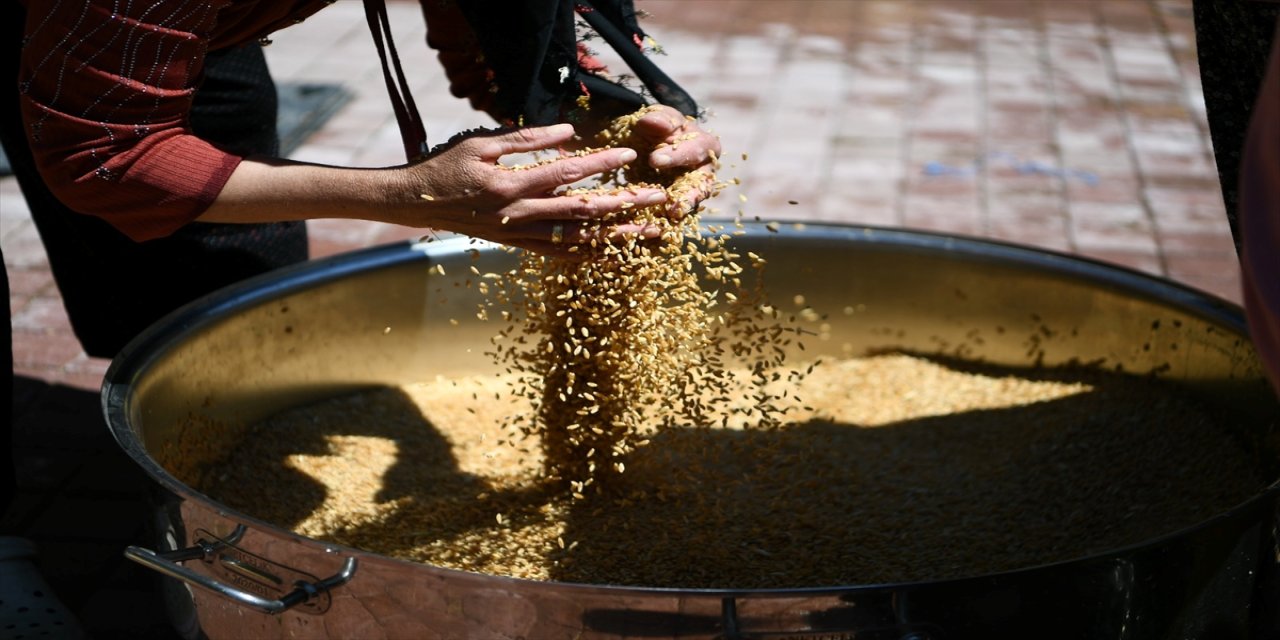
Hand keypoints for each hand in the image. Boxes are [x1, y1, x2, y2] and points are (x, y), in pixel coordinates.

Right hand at [407, 124, 667, 256]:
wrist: (414, 204)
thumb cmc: (446, 167)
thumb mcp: (481, 144)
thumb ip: (525, 139)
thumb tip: (568, 132)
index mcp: (510, 186)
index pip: (566, 175)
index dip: (601, 166)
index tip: (630, 158)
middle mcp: (519, 216)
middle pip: (583, 213)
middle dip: (625, 207)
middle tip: (660, 201)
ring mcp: (519, 236)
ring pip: (577, 241)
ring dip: (617, 239)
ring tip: (649, 234)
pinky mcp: (517, 246)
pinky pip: (560, 254)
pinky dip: (589, 255)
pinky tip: (615, 254)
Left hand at [630, 105, 722, 217]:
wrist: (651, 143)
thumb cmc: (660, 127)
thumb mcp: (659, 117)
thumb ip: (658, 119)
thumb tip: (652, 122)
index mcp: (706, 146)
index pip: (696, 150)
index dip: (677, 156)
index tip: (654, 160)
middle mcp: (705, 173)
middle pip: (701, 187)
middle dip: (687, 198)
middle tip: (672, 207)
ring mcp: (693, 193)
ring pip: (690, 207)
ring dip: (678, 218)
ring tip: (664, 226)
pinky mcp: (680, 207)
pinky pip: (674, 219)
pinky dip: (664, 227)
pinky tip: (649, 233)